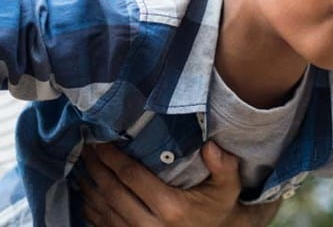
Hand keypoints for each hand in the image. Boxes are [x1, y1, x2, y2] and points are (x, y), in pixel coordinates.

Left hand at [79, 141, 280, 226]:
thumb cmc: (219, 207)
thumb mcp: (228, 186)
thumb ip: (224, 166)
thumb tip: (210, 146)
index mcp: (171, 208)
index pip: (132, 177)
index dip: (112, 157)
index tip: (100, 140)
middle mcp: (150, 226)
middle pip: (112, 192)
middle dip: (95, 167)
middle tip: (84, 146)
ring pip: (103, 211)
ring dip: (88, 186)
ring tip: (80, 164)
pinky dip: (90, 209)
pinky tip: (85, 192)